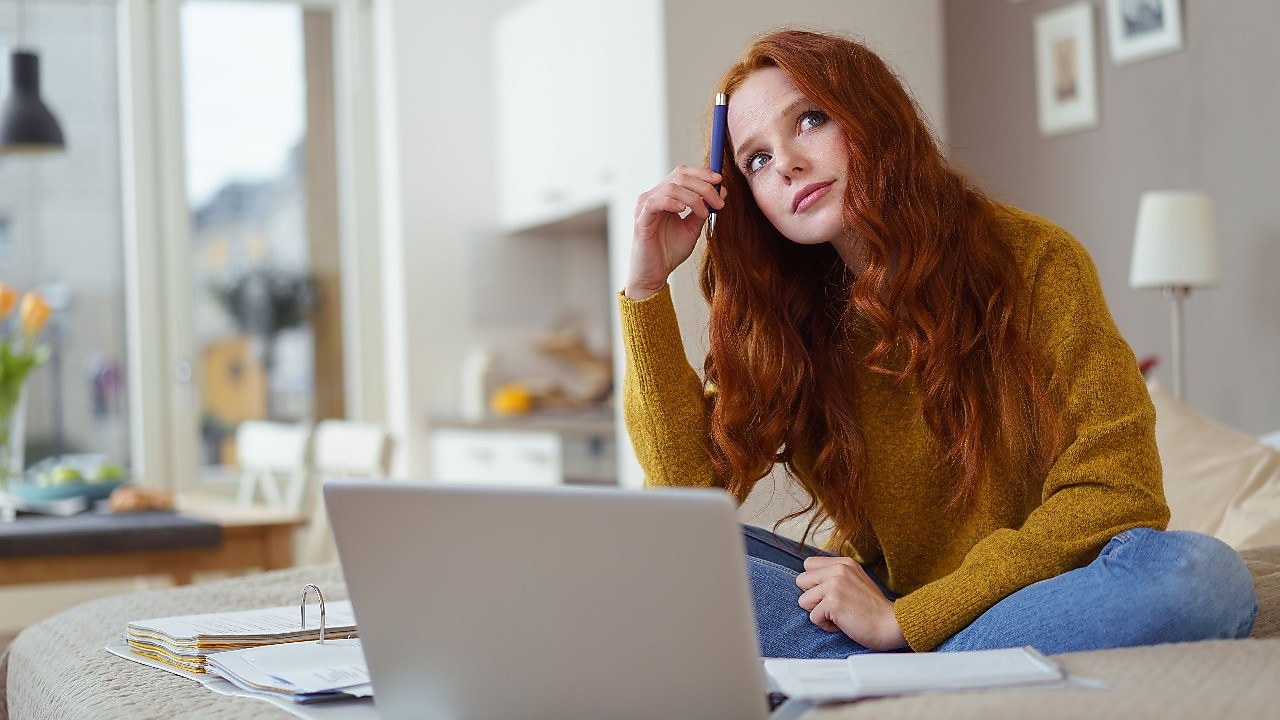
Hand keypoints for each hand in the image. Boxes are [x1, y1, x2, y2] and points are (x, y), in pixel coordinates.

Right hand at [625, 166, 725, 300]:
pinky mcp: (641, 219)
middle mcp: (653, 196)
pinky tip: (683, 211)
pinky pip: (655, 202)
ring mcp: (645, 206)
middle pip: (680, 176)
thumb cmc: (669, 252)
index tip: (720, 181)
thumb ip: (703, 209)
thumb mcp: (692, 227)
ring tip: (705, 213)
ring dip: (693, 198)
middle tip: (719, 202)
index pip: (683, 173)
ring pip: (671, 187)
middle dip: (704, 186)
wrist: (654, 275)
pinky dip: (672, 202)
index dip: (702, 173)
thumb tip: (720, 191)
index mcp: (664, 196)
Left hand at [796, 556, 907, 650]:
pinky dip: (826, 625)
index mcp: (843, 563)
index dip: (815, 584)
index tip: (833, 594)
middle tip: (835, 606)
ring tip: (840, 615)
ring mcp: (835, 584)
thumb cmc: (874, 609)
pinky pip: (813, 617)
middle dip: (813, 598)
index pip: (808, 565)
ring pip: (804, 601)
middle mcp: (838, 569)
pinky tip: (843, 623)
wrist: (892, 624)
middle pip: (801, 581)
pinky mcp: (832, 601)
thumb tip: (809, 582)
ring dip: (819, 613)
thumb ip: (834, 577)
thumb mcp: (855, 581)